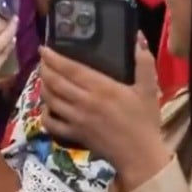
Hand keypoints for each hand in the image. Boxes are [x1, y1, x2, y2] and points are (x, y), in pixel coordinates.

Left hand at [39, 33, 168, 190]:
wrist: (140, 155)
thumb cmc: (144, 120)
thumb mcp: (149, 89)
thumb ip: (144, 62)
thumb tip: (138, 36)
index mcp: (101, 87)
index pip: (70, 69)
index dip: (54, 58)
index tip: (44, 48)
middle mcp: (84, 101)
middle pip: (56, 82)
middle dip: (45, 69)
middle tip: (42, 60)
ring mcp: (76, 119)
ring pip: (51, 100)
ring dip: (43, 86)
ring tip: (43, 77)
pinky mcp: (74, 134)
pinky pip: (52, 123)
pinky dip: (45, 113)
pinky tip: (46, 106)